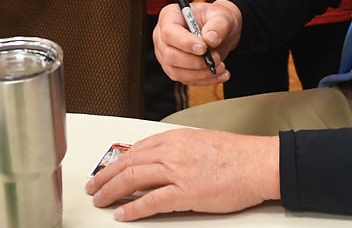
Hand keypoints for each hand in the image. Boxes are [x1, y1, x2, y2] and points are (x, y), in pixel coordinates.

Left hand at [86, 128, 280, 219]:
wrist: (258, 162)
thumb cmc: (236, 155)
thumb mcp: (200, 142)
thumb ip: (178, 150)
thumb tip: (162, 161)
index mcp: (175, 137)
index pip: (136, 149)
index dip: (116, 162)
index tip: (106, 170)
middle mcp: (172, 151)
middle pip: (128, 162)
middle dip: (105, 176)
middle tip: (93, 186)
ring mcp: (177, 171)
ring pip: (133, 179)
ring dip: (112, 191)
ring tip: (100, 200)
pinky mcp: (186, 192)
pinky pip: (151, 201)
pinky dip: (133, 208)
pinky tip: (122, 214)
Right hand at [154, 0, 239, 84]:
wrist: (219, 32)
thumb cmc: (215, 19)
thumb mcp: (221, 16)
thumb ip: (217, 25)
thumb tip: (210, 40)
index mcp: (170, 17)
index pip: (169, 32)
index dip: (185, 42)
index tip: (204, 48)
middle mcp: (163, 37)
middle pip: (170, 55)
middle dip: (195, 61)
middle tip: (216, 58)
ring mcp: (166, 55)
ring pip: (176, 71)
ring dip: (201, 73)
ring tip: (220, 67)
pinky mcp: (174, 69)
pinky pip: (185, 79)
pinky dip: (204, 80)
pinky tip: (219, 75)